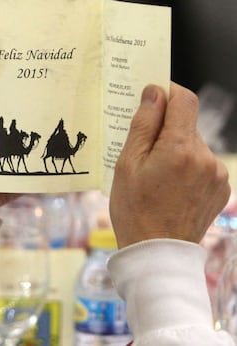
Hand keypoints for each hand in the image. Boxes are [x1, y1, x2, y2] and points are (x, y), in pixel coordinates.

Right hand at [110, 82, 230, 248]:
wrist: (158, 254)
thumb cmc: (135, 209)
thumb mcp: (127, 163)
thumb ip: (143, 124)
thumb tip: (154, 93)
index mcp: (180, 149)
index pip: (184, 100)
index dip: (168, 92)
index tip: (152, 98)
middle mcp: (205, 158)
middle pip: (187, 123)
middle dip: (165, 127)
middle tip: (143, 148)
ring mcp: (216, 174)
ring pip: (193, 142)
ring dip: (175, 147)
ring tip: (156, 172)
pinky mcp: (220, 187)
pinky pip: (202, 161)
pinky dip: (186, 164)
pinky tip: (170, 183)